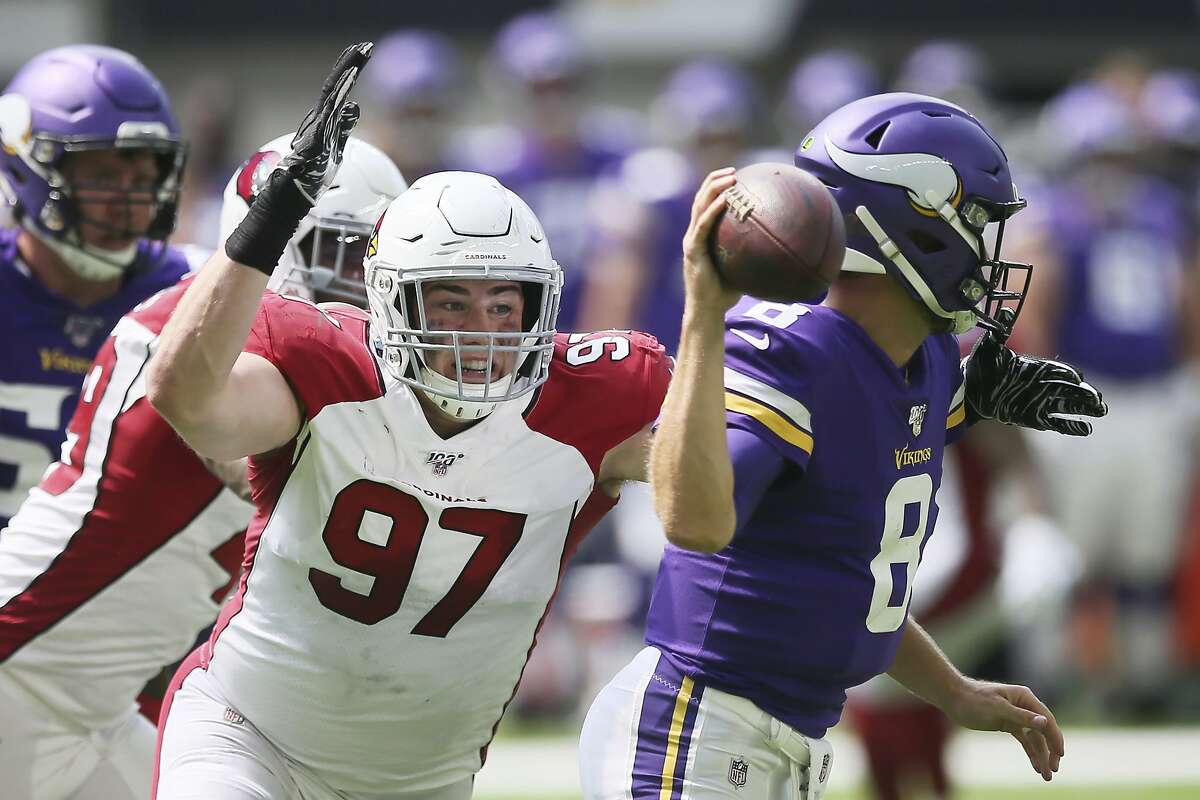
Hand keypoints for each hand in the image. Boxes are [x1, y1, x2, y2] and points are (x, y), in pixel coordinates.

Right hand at [280, 42, 372, 203]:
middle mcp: (317, 121)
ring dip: (344, 81)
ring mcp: (314, 132)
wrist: (290, 196)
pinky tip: (345, 97)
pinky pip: (325, 124)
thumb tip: (354, 106)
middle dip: (350, 66)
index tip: (364, 52)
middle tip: (365, 47)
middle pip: (335, 88)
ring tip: (356, 61)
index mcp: (324, 121)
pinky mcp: (312, 146)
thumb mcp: (335, 147)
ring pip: (330, 100)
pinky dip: (334, 109)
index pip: (339, 90)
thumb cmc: (310, 175)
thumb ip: (343, 127)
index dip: (351, 71)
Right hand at [682, 167, 742, 315]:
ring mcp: (692, 240)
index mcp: (703, 235)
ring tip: (730, 178)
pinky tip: (724, 201)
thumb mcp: (743, 266)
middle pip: (701, 198)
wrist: (708, 309)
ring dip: (714, 189)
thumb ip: (754, 252)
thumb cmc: (726, 292)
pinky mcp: (692, 250)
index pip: (707, 204)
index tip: (736, 177)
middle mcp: (695, 233)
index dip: (718, 187)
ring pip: (699, 206)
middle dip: (715, 181)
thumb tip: (783, 244)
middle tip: (734, 171)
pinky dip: (713, 210)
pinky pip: (703, 225)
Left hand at [945, 677, 1063, 780]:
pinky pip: (1025, 740)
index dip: (1055, 737)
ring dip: (1041, 755)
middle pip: (1044, 731)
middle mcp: (1024, 706)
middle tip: (1054, 769)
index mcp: (1025, 697)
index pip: (1046, 720)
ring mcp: (1016, 716)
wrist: (954, 698)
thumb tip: (1045, 723)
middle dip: (1050, 750)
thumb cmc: (974, 699)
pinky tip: (1036, 767)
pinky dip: (1031, 753)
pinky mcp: (1008, 724)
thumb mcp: (997, 708)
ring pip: (1035, 738)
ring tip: (1047, 775)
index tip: (1060, 754)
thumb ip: (1021, 716)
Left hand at [963, 309, 1106, 435]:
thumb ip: (999, 333)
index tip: (1076, 379)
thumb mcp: (988, 349)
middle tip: (1098, 399)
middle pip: (1071, 388)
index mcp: (1036, 368)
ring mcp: (1040, 401)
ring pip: (1069, 404)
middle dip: (1085, 393)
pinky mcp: (1034, 417)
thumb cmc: (980, 366)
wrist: (969, 389)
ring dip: (1085, 407)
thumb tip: (1006, 312)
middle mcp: (1042, 384)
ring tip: (1101, 410)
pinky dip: (1071, 426)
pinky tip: (1087, 429)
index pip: (1058, 371)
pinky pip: (1056, 422)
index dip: (1067, 375)